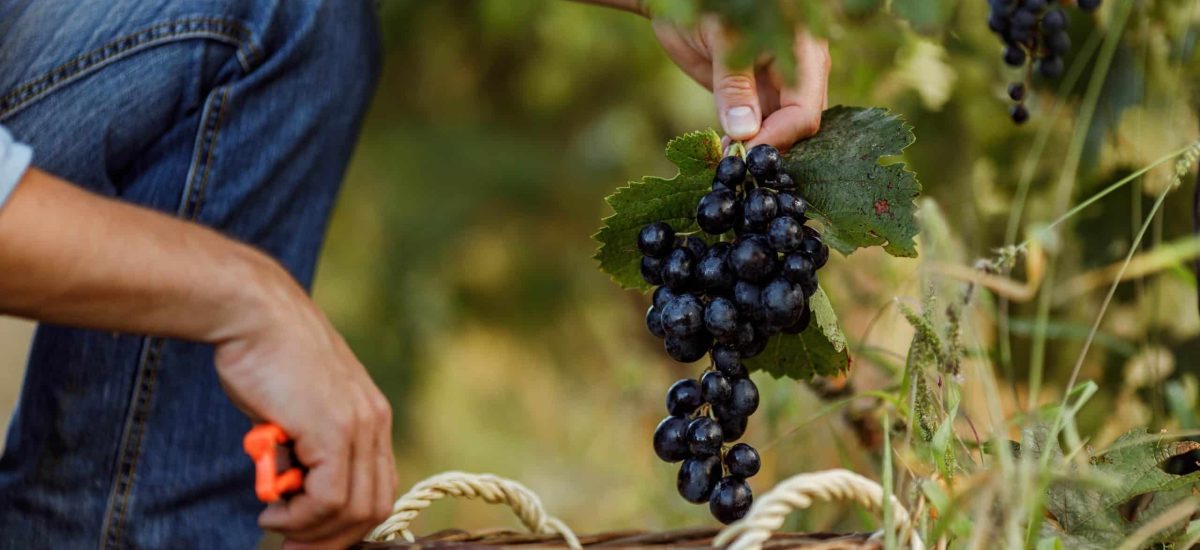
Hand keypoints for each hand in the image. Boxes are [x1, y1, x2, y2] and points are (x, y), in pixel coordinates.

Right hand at [213, 263, 396, 548]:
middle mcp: (374, 422)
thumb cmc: (263, 359)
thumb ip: (307, 447)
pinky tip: (273, 512)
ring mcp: (357, 426)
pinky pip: (329, 498)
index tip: (312, 538)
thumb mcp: (296, 410)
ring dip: (313, 531)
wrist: (254, 314)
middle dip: (334, 540)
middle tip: (294, 549)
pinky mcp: (333, 429)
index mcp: (371, 417)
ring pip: (354, 509)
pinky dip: (301, 517)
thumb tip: (291, 489)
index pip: (378, 488)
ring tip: (277, 524)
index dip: (348, 524)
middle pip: (374, 507)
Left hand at [652, 14, 830, 149]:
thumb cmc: (706, 7)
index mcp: (804, 52)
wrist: (679, 3)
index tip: (745, 156)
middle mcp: (799, 72)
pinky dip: (744, 144)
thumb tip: (745, 132)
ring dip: (756, 149)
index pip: (803, 110)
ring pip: (781, 131)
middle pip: (798, 125)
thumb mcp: (722, 41)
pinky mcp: (756, 97)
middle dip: (769, 147)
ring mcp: (779, 86)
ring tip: (726, 158)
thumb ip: (734, 84)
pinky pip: (760, 128)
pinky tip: (723, 149)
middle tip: (734, 163)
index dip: (777, 138)